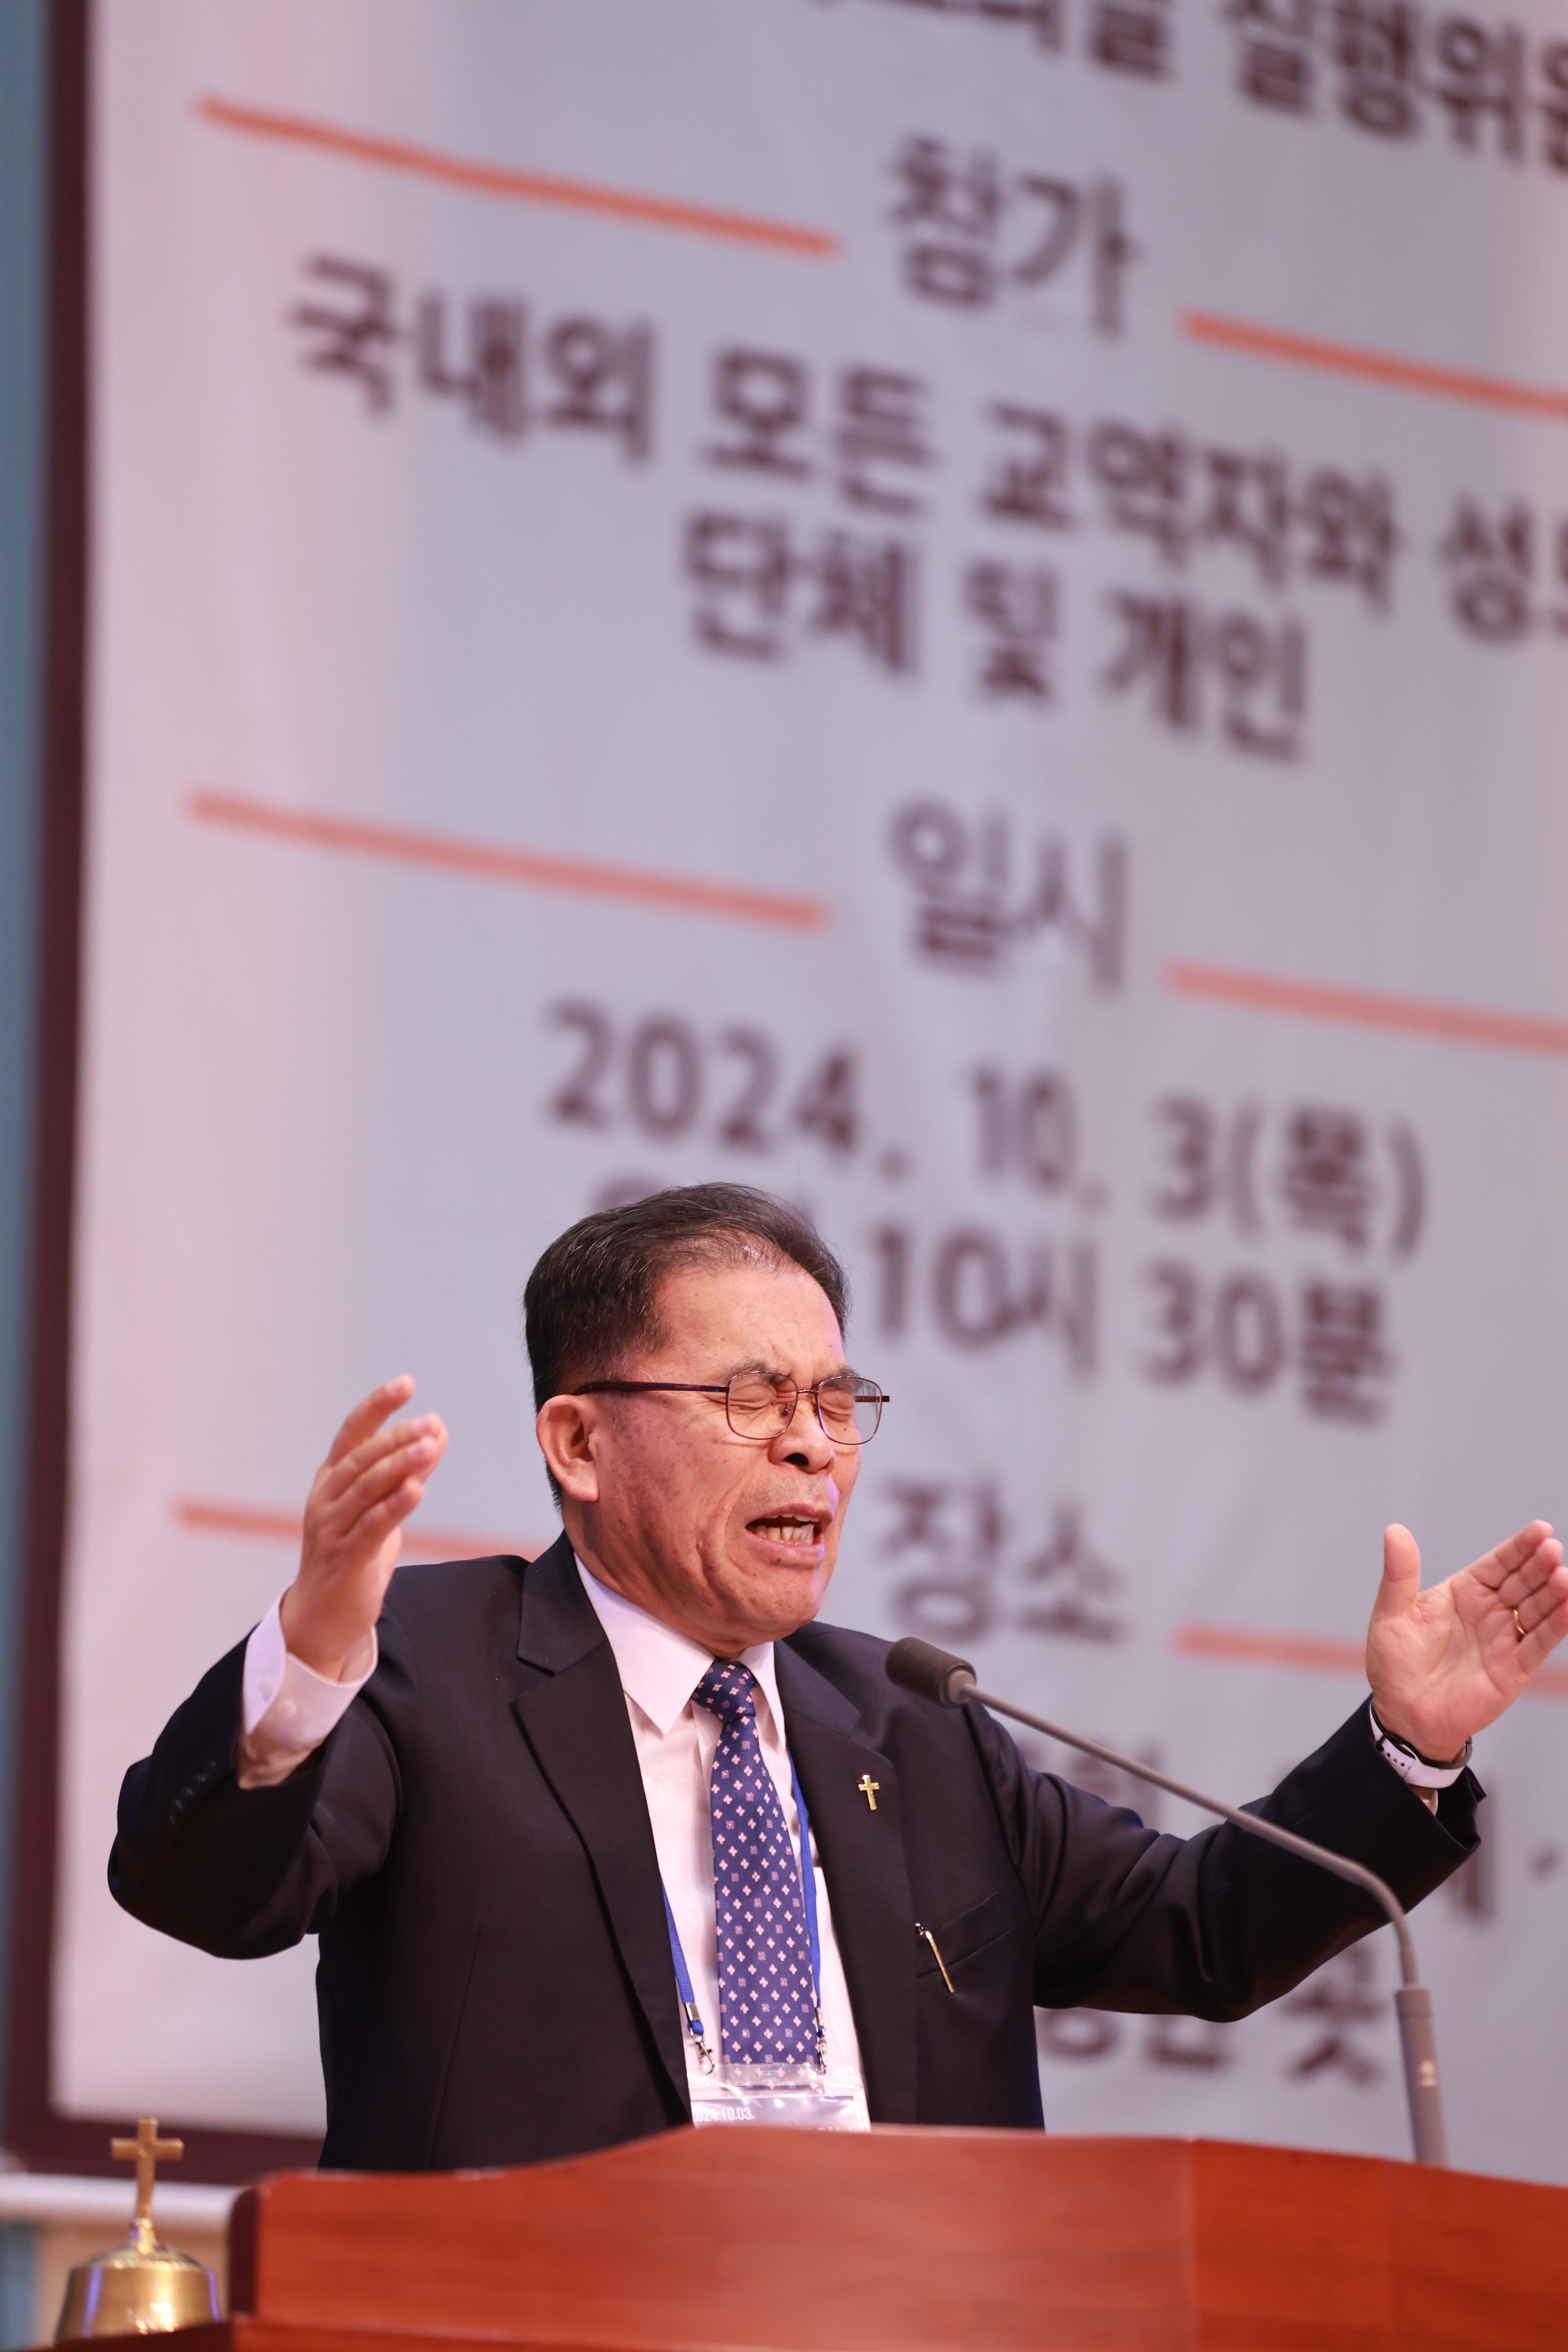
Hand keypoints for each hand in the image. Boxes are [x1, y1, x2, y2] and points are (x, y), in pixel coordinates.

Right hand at [279, 1379, 447, 1679]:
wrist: (320, 1618)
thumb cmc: (351, 1557)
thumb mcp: (377, 1509)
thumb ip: (402, 1474)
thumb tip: (436, 1434)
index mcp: (329, 1482)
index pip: (351, 1434)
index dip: (376, 1407)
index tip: (404, 1383)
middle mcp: (325, 1499)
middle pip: (361, 1458)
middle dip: (397, 1435)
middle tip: (431, 1421)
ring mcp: (332, 1529)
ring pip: (365, 1487)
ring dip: (399, 1464)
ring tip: (430, 1444)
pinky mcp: (346, 1558)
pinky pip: (371, 1526)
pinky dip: (395, 1505)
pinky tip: (417, 1489)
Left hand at [1366, 1519, 1567, 1758]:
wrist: (1401, 1713)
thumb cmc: (1394, 1663)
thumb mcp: (1392, 1613)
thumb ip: (1400, 1574)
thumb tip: (1394, 1530)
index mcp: (1465, 1591)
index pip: (1499, 1563)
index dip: (1520, 1547)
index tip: (1540, 1529)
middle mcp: (1490, 1611)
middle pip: (1524, 1581)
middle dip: (1540, 1565)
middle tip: (1552, 1549)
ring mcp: (1505, 1639)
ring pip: (1538, 1609)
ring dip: (1554, 1593)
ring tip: (1564, 1576)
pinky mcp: (1514, 1668)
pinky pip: (1540, 1643)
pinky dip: (1557, 1626)